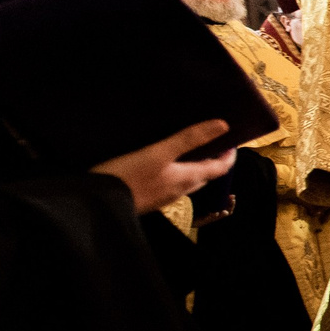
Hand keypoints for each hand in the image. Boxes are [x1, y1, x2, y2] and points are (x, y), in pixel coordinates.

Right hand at [93, 120, 232, 214]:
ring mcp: (163, 196)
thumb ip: (189, 139)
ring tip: (187, 149)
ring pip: (186, 180)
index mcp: (187, 179)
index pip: (219, 168)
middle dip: (211, 160)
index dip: (229, 155)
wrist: (98, 204)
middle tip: (211, 142)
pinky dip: (174, 172)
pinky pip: (168, 184)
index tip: (231, 141)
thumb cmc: (129, 175)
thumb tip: (222, 125)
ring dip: (192, 166)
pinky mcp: (148, 198)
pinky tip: (160, 163)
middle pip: (204, 175)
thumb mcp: (159, 152)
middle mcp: (179, 190)